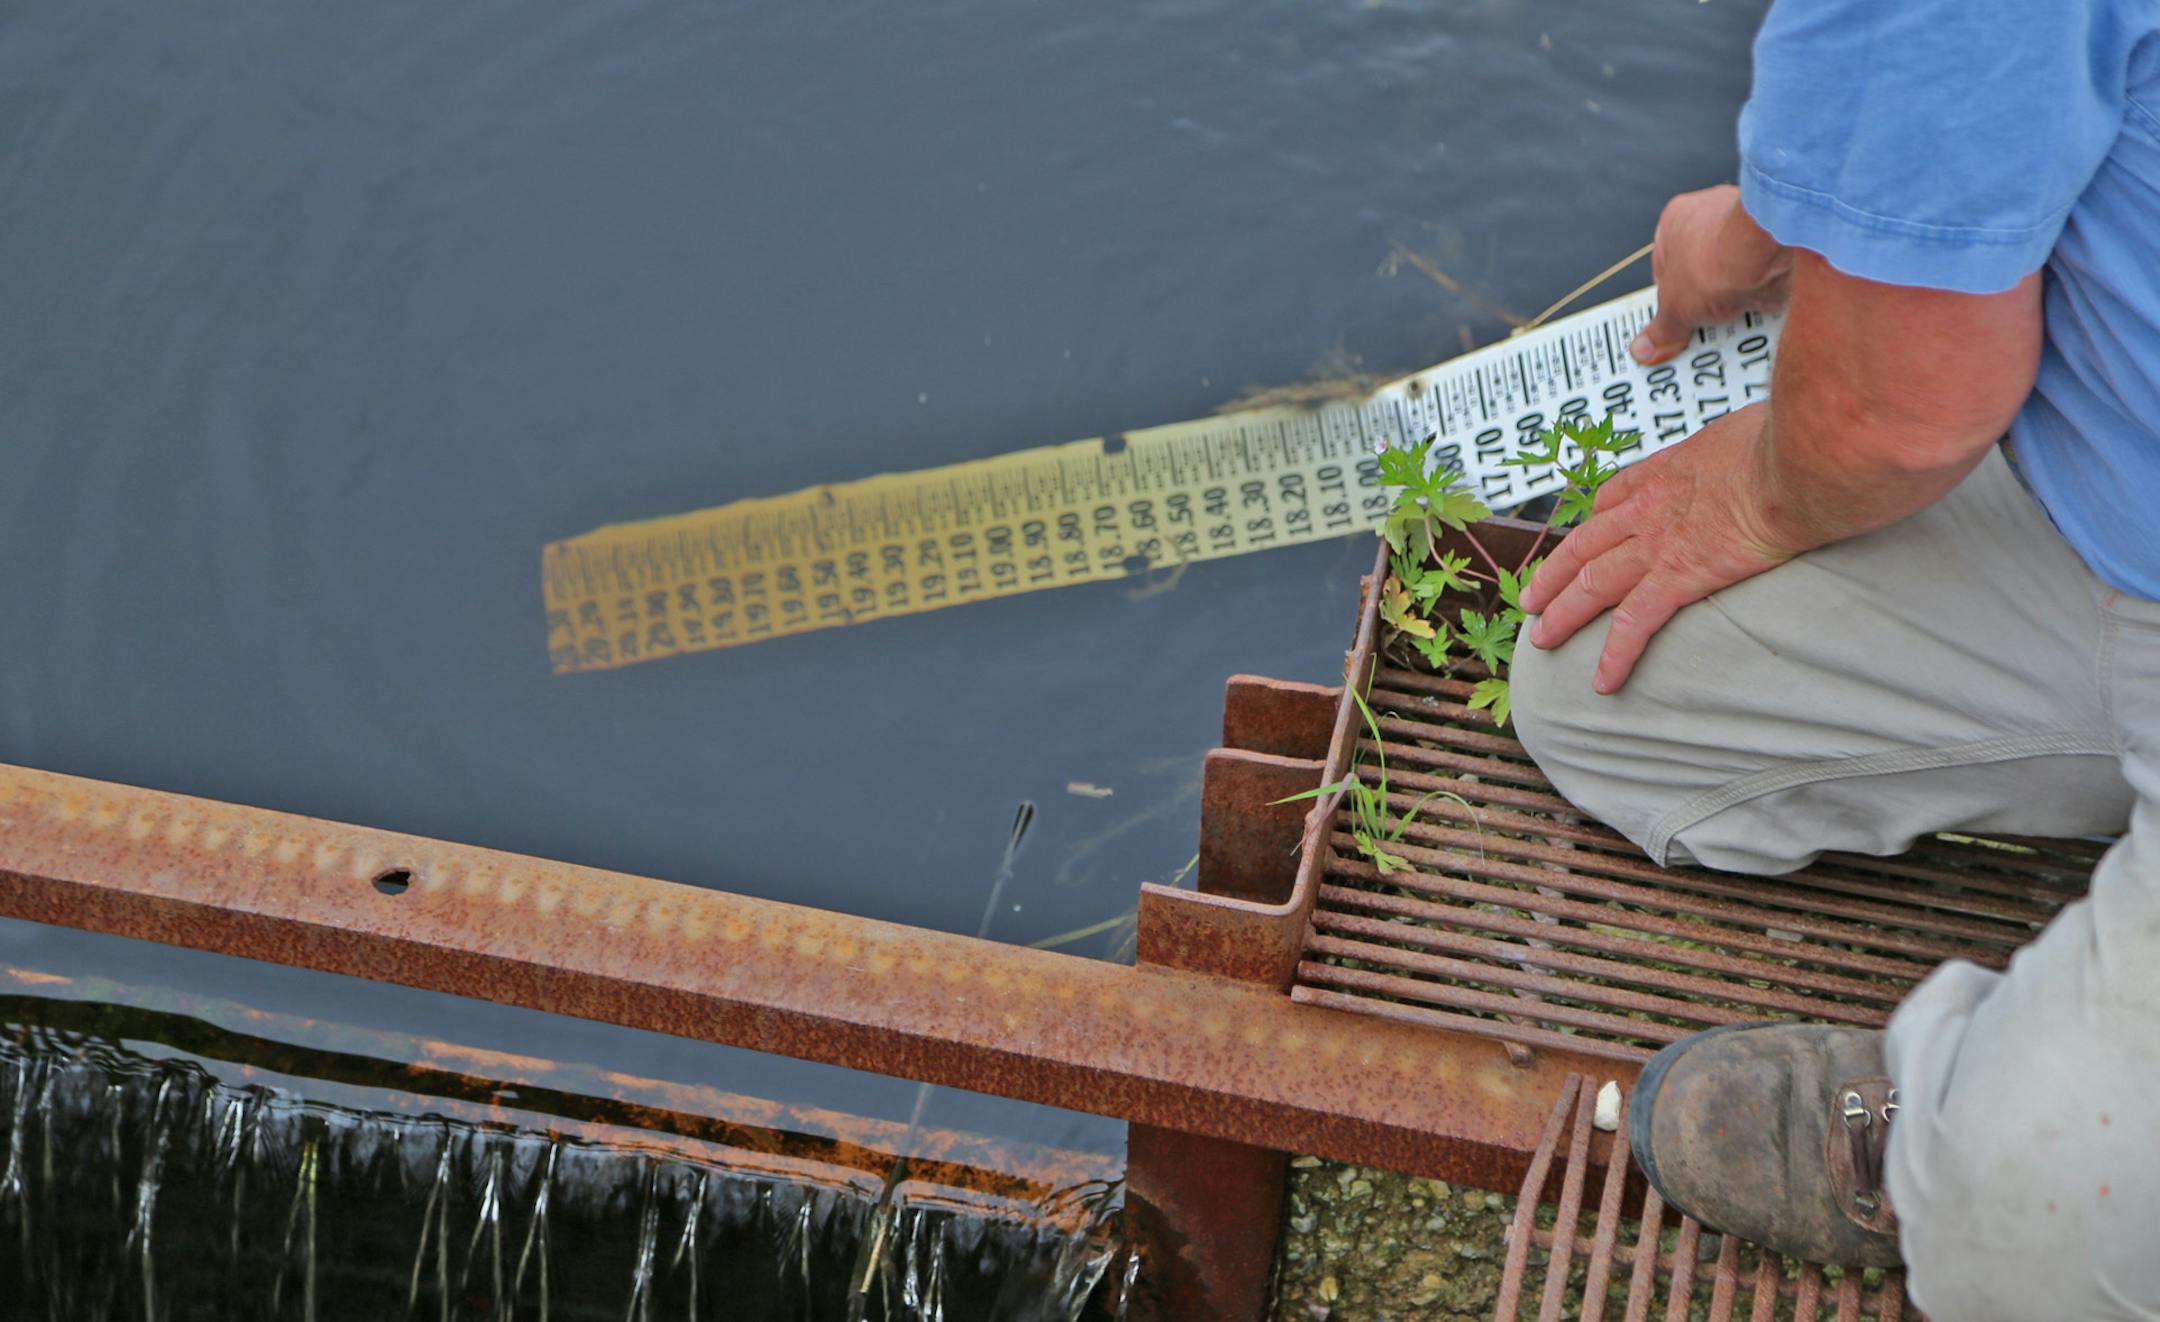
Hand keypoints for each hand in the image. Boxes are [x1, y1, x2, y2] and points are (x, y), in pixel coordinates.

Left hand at [1519, 404, 1805, 693]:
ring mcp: (1657, 544)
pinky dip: (1615, 655)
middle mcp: (1649, 507)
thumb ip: (1742, 444)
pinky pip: (1635, 623)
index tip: (1581, 540)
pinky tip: (1603, 682)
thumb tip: (1765, 445)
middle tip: (1532, 598)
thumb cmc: (1788, 437)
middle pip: (1585, 545)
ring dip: (1563, 615)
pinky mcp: (1678, 577)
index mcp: (1666, 470)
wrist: (1796, 460)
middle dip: (1553, 575)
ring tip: (1542, 639)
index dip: (1592, 523)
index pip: (1613, 498)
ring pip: (1591, 584)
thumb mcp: (1749, 427)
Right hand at [1632, 186, 1791, 365]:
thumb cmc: (1715, 259)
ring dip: (1734, 309)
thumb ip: (1663, 330)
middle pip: (1702, 276)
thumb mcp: (1676, 308)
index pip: (1665, 269)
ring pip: (1736, 281)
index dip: (1667, 301)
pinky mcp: (1778, 246)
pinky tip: (1756, 323)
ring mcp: (1748, 231)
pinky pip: (1764, 282)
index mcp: (1676, 221)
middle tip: (1698, 338)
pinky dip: (1762, 303)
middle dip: (1701, 309)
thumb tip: (1645, 348)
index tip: (1670, 327)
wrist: (1769, 251)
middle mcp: (1713, 219)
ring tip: (1728, 335)